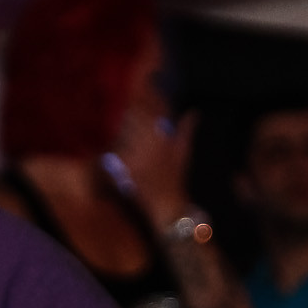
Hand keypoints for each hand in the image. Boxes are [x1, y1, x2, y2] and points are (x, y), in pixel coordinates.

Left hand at [115, 109, 195, 227]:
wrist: (166, 202)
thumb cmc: (176, 176)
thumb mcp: (184, 151)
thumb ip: (187, 130)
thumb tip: (194, 112)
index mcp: (163, 140)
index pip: (146, 117)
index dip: (136, 109)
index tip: (131, 105)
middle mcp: (150, 146)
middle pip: (131, 124)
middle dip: (126, 119)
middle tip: (122, 116)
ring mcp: (137, 157)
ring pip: (122, 137)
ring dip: (119, 133)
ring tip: (118, 131)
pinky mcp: (128, 169)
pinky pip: (117, 153)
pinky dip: (115, 150)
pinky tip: (113, 150)